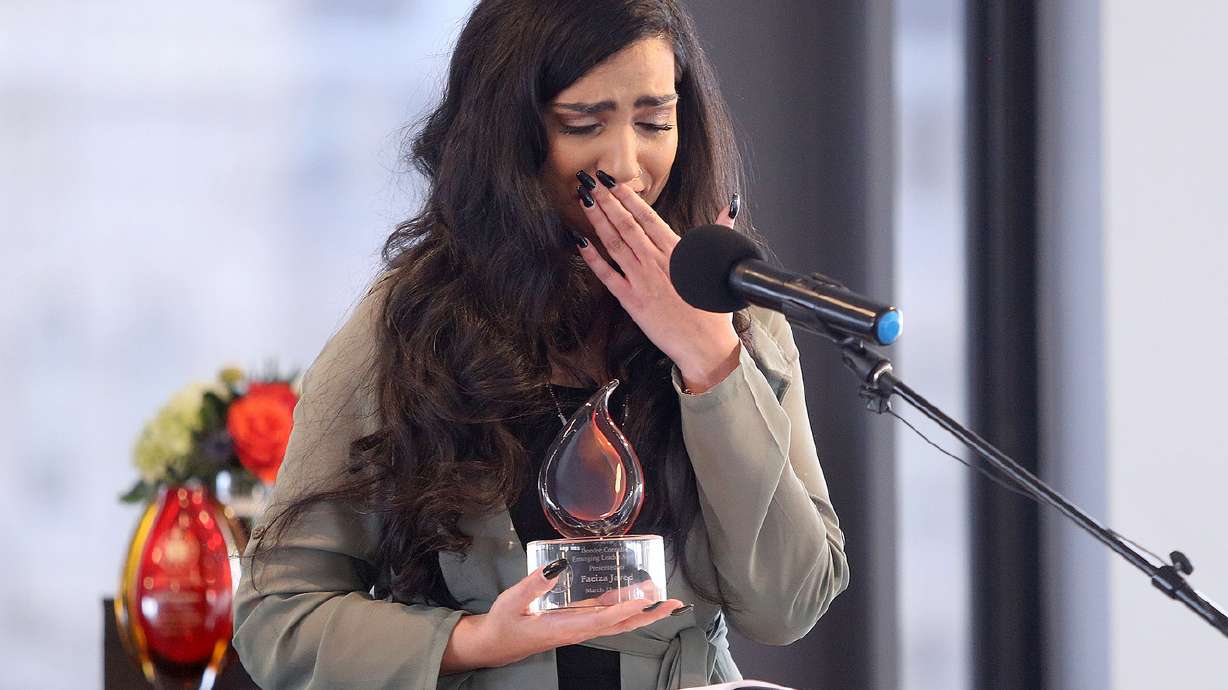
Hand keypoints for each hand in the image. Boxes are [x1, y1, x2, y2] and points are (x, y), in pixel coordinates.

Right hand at [440, 559, 686, 673]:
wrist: (495, 644)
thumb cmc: (503, 624)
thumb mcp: (512, 601)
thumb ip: (533, 584)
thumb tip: (557, 566)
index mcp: (563, 628)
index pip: (601, 620)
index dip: (625, 609)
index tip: (645, 600)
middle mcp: (577, 630)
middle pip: (620, 625)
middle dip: (647, 615)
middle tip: (672, 603)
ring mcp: (578, 627)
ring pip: (616, 622)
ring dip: (641, 611)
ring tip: (662, 598)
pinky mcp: (575, 622)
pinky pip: (605, 616)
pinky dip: (622, 606)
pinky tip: (632, 594)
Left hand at [577, 177, 741, 392]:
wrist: (706, 345)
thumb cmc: (713, 310)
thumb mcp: (719, 264)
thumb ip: (721, 231)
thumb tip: (730, 207)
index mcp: (677, 251)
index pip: (648, 217)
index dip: (628, 197)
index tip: (613, 182)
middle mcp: (656, 261)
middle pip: (627, 224)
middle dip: (607, 201)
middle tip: (590, 182)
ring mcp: (642, 280)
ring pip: (615, 243)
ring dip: (598, 220)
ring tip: (584, 201)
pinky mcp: (631, 301)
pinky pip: (607, 276)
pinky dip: (592, 259)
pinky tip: (580, 243)